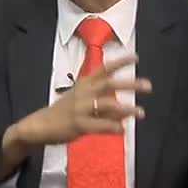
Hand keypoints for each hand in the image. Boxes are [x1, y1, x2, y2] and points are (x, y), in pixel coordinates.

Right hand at [18, 53, 150, 145]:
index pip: (104, 69)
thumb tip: (123, 107)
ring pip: (107, 105)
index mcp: (84, 84)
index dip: (120, 62)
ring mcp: (81, 109)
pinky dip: (113, 127)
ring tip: (141, 112)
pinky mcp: (79, 124)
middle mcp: (84, 93)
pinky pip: (100, 125)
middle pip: (109, 84)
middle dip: (130, 84)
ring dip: (126, 109)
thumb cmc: (63, 112)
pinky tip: (123, 130)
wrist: (40, 125)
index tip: (135, 57)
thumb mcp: (80, 100)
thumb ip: (101, 101)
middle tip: (148, 85)